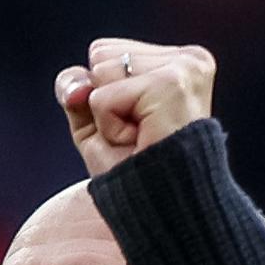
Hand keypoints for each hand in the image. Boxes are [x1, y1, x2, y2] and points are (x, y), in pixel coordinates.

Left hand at [54, 39, 215, 176]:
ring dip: (108, 118)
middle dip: (105, 104)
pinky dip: (110, 129)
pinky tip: (141, 141)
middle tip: (138, 136)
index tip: (137, 127)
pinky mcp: (172, 84)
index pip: (103, 52)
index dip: (103, 98)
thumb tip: (77, 85)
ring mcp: (184, 68)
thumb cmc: (135, 172)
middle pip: (100, 55)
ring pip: (101, 71)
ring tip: (141, 139)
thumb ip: (76, 90)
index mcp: (178, 61)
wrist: (162, 212)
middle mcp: (188, 59)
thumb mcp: (95, 124)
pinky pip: (104, 98)